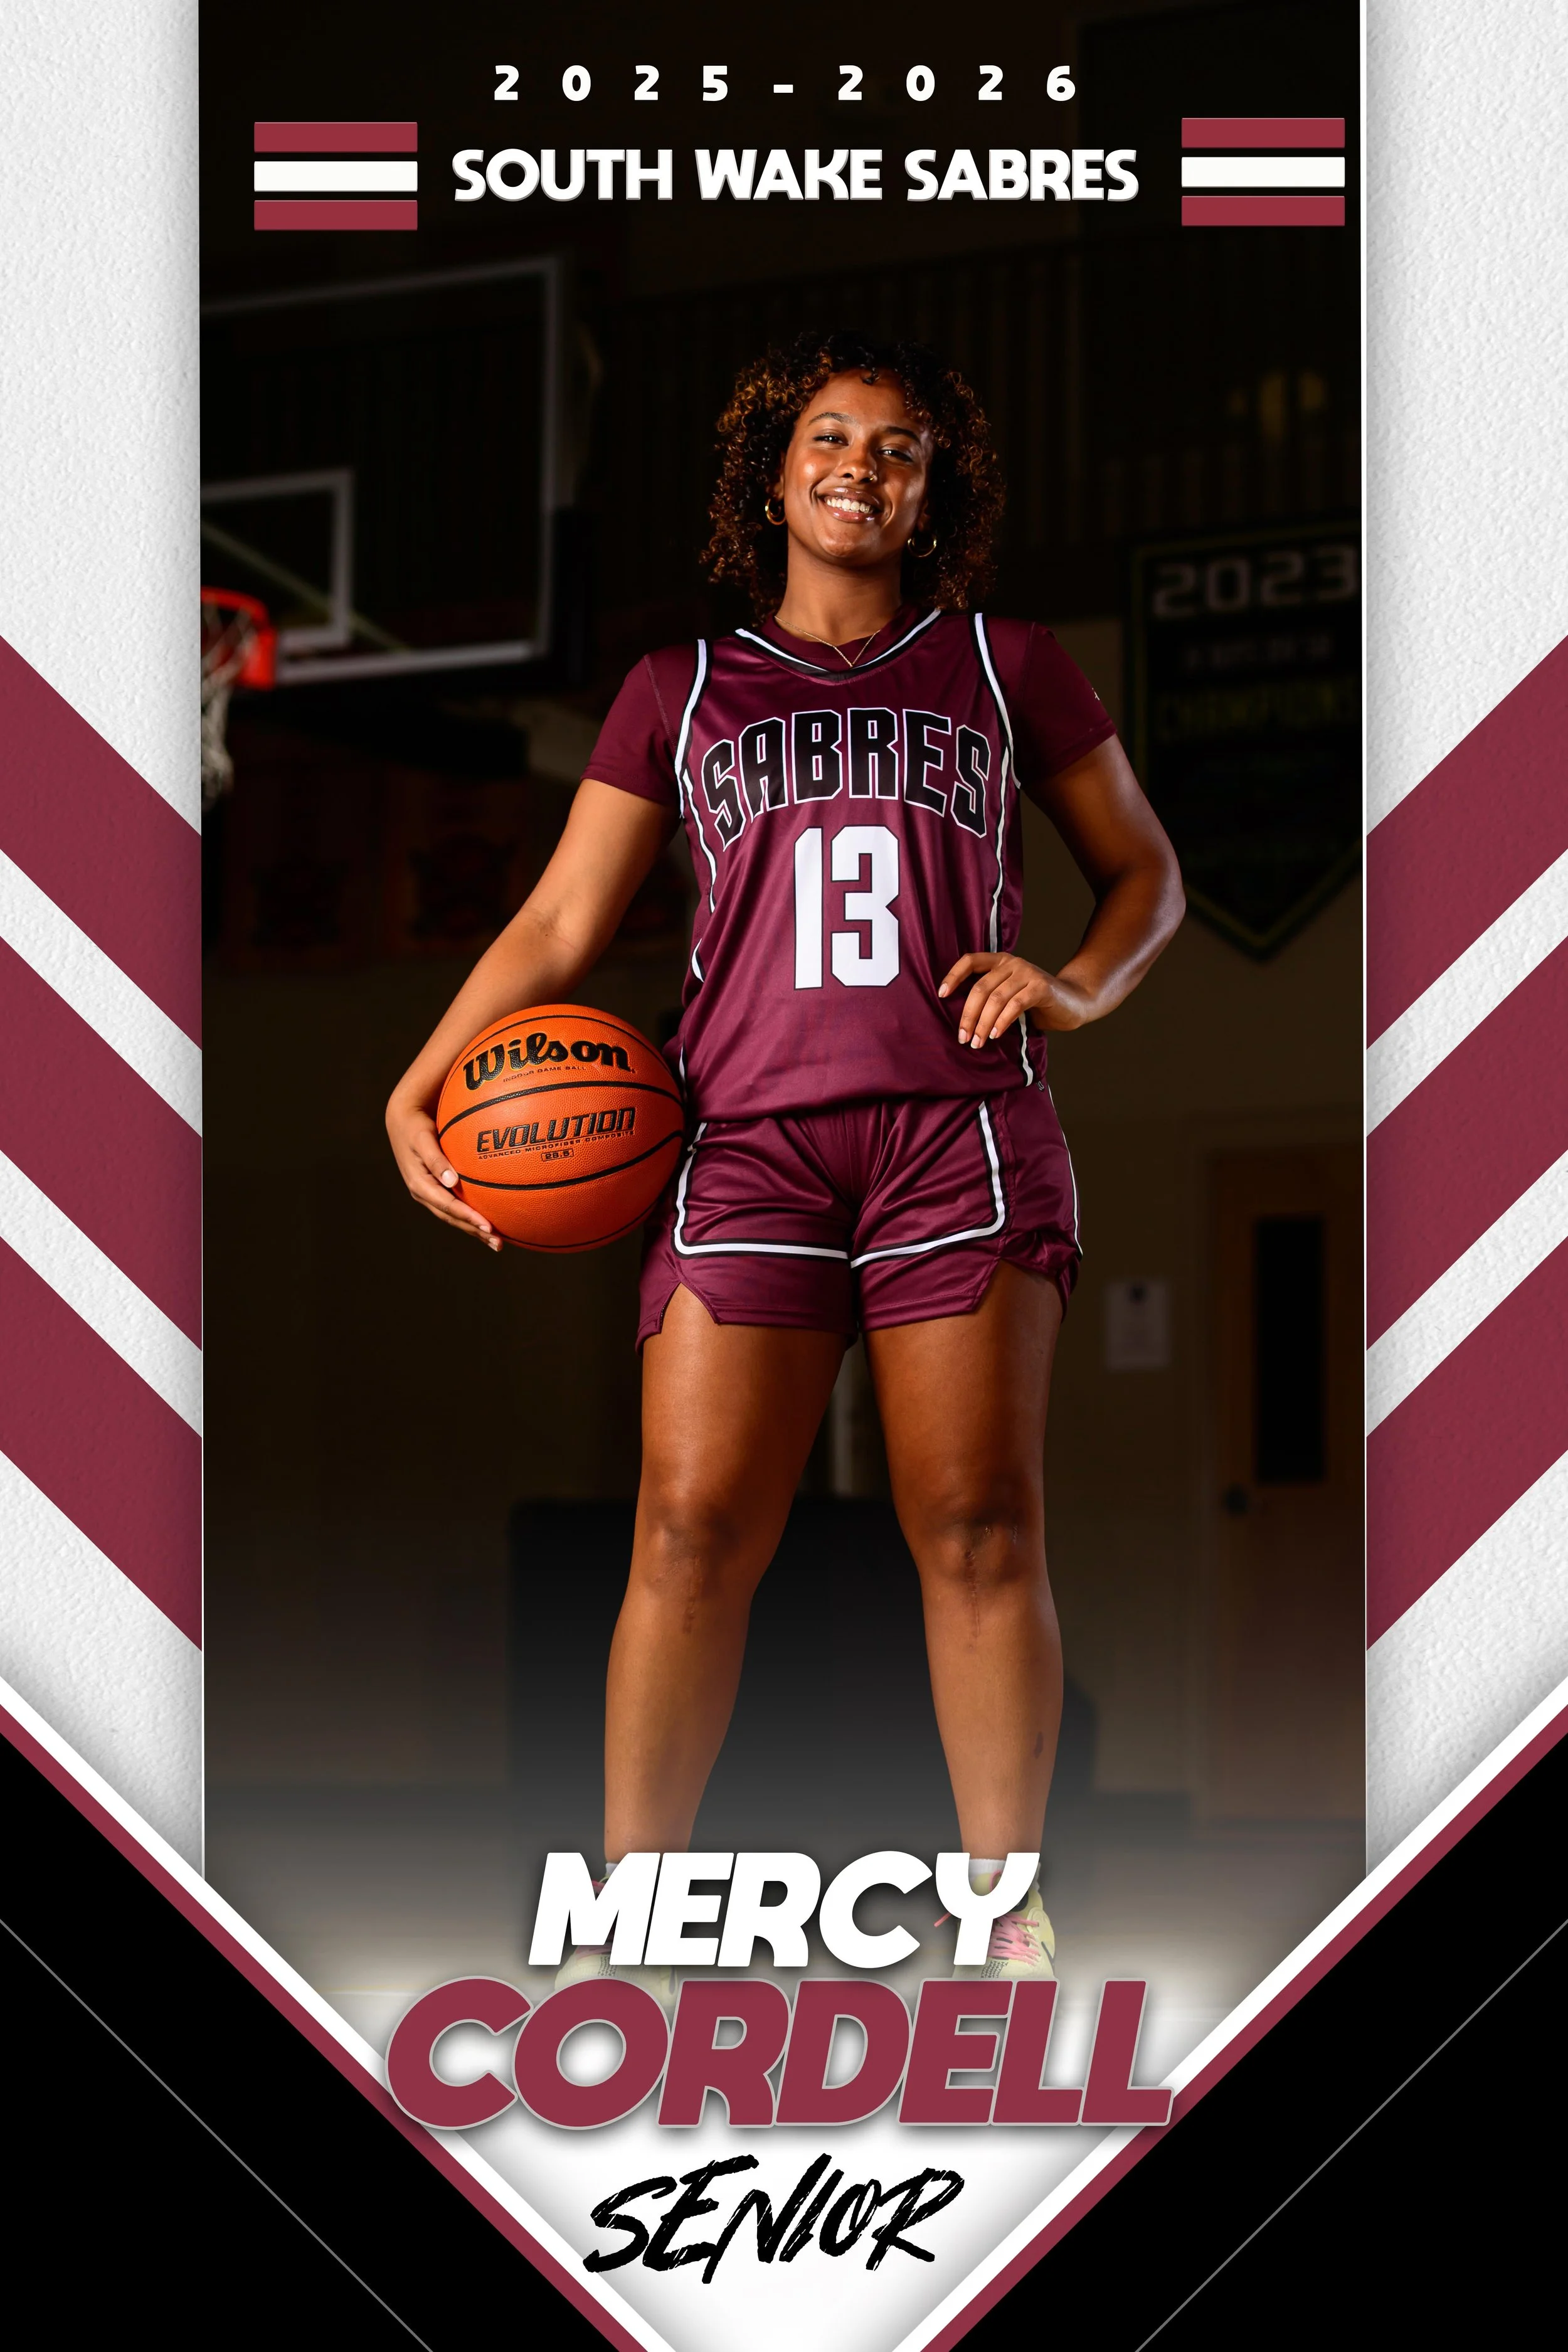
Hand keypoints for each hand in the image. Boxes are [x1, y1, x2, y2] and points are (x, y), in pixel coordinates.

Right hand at [385, 1092, 503, 1251]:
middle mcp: (423, 1193)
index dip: (467, 1218)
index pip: (447, 1206)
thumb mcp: (423, 1139)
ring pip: (453, 1216)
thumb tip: (452, 1181)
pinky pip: (454, 1206)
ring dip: (473, 1229)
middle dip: (474, 1232)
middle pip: (452, 1218)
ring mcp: (429, 1193)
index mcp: (419, 1184)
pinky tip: (486, 1219)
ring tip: (496, 1241)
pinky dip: (469, 1215)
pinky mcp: (435, 1188)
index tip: (488, 1227)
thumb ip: (436, 1159)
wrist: (402, 1121)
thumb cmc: (415, 1127)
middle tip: (498, 1244)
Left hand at [938, 951, 1094, 1046]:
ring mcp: (1027, 973)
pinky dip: (1002, 1022)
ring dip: (983, 1023)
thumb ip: (990, 998)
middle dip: (968, 1015)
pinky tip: (995, 1035)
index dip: (953, 976)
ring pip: (996, 999)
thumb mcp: (1009, 996)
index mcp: (1000, 961)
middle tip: (962, 1037)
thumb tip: (962, 1021)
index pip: (970, 961)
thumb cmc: (1036, 1004)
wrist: (1074, 1003)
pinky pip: (1014, 1005)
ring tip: (977, 1042)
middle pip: (980, 987)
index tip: (941, 995)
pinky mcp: (1041, 987)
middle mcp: (1012, 962)